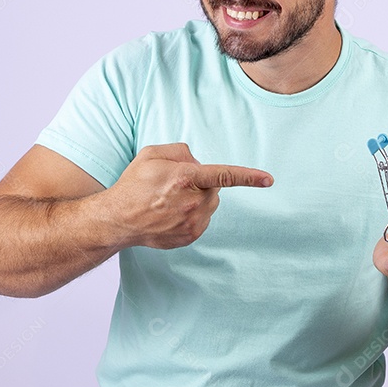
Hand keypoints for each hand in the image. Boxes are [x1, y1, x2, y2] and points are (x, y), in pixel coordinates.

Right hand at [108, 143, 272, 249]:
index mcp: (186, 178)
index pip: (224, 175)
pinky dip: (192, 214)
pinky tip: (171, 214)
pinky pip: (202, 219)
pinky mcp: (190, 236)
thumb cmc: (134, 184)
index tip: (269, 179)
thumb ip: (180, 150)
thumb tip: (198, 162)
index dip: (248, 177)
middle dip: (201, 183)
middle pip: (213, 187)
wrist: (118, 220)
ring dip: (197, 199)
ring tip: (169, 201)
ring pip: (209, 204)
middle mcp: (193, 202)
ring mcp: (193, 222)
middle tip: (173, 184)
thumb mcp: (152, 153)